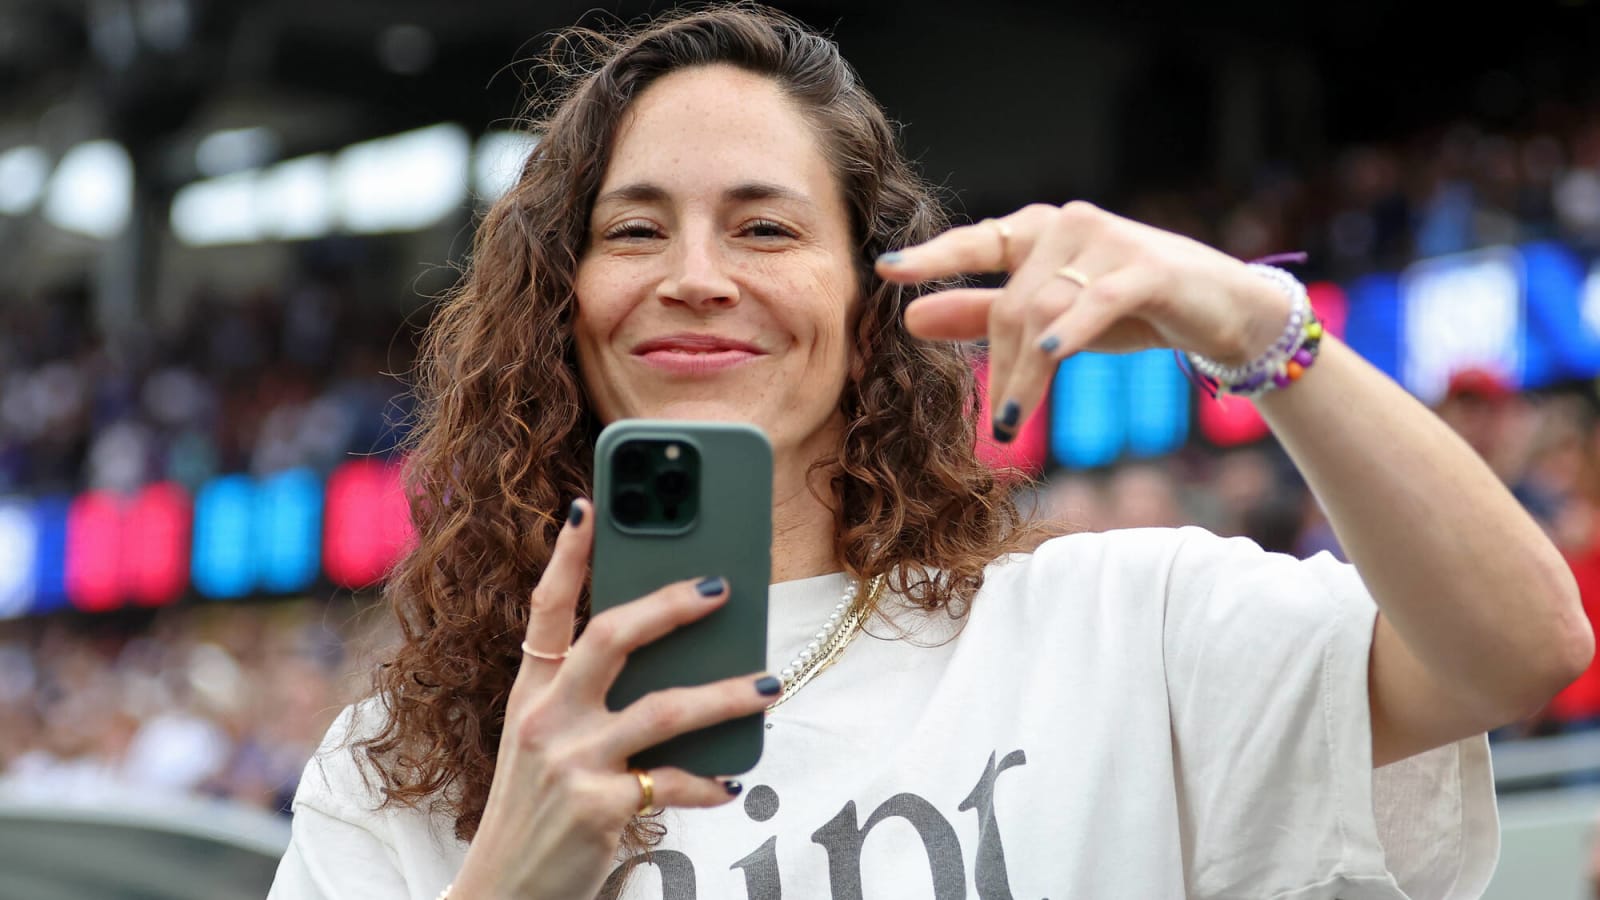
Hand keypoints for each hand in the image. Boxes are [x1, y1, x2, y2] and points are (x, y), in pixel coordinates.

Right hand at [452, 499, 774, 899]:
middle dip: (671, 603)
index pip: (546, 609)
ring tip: (770, 683)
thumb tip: (677, 657)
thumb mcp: (547, 745)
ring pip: (665, 708)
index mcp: (531, 693)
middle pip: (611, 636)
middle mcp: (546, 717)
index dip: (567, 555)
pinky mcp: (599, 807)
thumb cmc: (538, 810)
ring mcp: (570, 761)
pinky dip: (710, 782)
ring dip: (728, 693)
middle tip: (723, 586)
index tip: (589, 504)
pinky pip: (675, 781)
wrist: (501, 896)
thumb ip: (592, 700)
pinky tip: (734, 782)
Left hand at [875, 201, 1291, 441]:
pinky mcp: (1147, 267)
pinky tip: (1048, 352)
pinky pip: (1095, 301)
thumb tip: (911, 317)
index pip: (976, 242)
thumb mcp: (1048, 316)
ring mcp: (1107, 241)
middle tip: (998, 423)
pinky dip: (1069, 329)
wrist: (1222, 310)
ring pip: (1045, 310)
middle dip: (1000, 366)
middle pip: (1012, 302)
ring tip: (1011, 421)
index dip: (933, 256)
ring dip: (1025, 372)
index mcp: (1038, 232)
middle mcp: (1067, 224)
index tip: (886, 270)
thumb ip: (981, 312)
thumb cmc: (1129, 309)